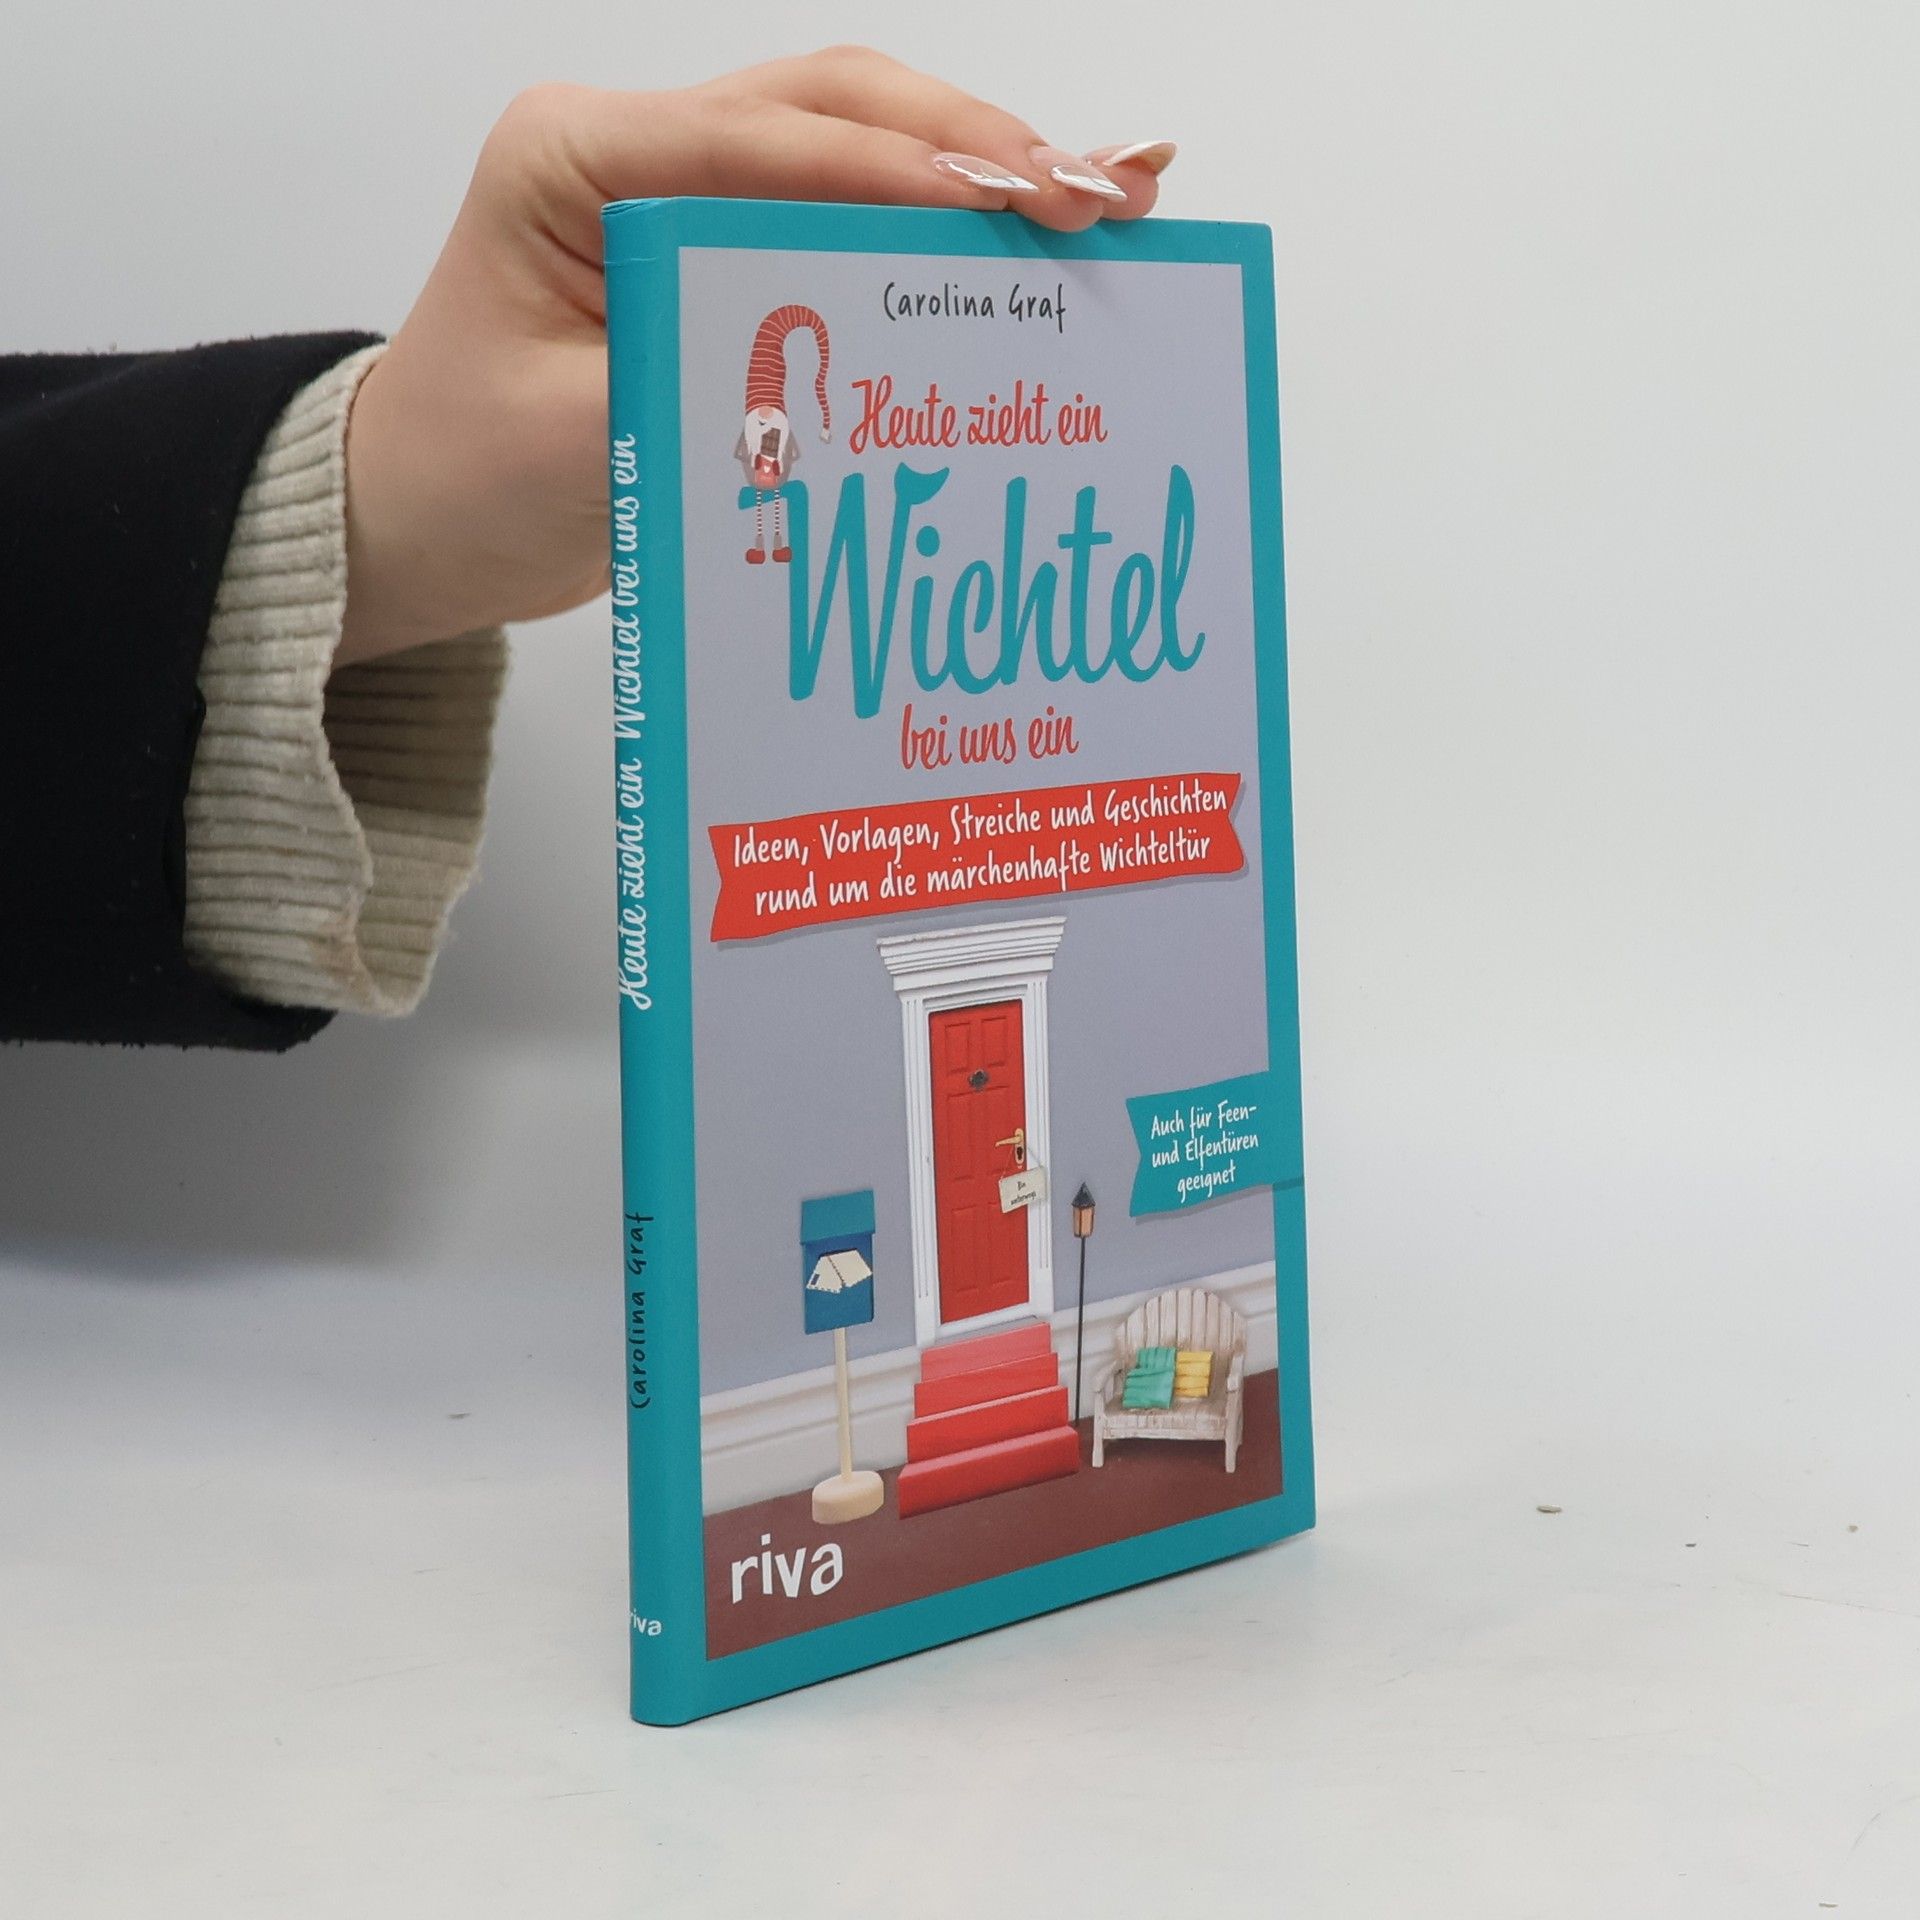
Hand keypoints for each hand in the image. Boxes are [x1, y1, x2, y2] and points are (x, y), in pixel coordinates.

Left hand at [336, 49, 1173, 664]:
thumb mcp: (579, 446)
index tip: (1008, 204)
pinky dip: (944, 226)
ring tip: (1106, 197)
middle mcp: (636, 150)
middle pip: (830, 107)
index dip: (896, 170)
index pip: (760, 140)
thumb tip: (862, 372)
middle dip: (969, 145)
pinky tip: (1038, 226)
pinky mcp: (728, 248)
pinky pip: (850, 215)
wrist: (425, 518)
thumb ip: (710, 389)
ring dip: (979, 167)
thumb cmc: (468, 477)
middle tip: (1090, 196)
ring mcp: (686, 189)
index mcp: (573, 159)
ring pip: (857, 142)